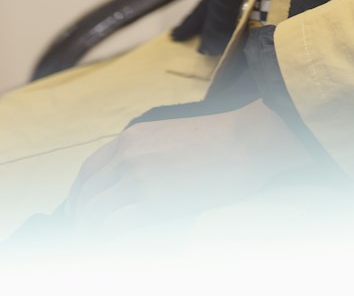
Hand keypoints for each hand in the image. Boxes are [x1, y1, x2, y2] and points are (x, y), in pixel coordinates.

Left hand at [60, 99, 316, 234]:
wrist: (245, 142)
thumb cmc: (218, 141)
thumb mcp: (171, 136)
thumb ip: (144, 154)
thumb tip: (128, 185)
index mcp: (132, 137)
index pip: (89, 171)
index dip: (80, 196)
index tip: (82, 211)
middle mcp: (128, 156)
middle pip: (87, 194)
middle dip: (84, 218)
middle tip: (88, 234)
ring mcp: (138, 178)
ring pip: (95, 213)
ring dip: (93, 232)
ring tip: (100, 243)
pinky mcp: (152, 202)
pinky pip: (113, 227)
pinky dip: (108, 239)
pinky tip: (115, 245)